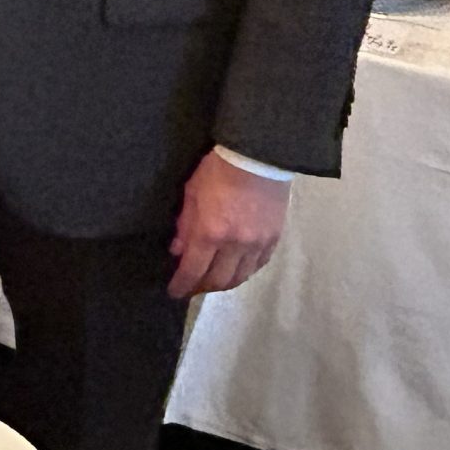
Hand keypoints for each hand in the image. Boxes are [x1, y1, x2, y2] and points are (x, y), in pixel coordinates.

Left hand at [167, 150, 291, 299]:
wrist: (258, 158)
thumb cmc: (218, 171)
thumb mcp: (192, 194)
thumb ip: (185, 226)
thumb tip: (178, 251)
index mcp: (210, 233)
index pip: (193, 270)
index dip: (182, 285)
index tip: (174, 292)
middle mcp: (235, 245)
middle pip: (218, 279)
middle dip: (202, 287)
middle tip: (193, 287)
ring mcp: (257, 244)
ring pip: (241, 277)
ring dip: (224, 283)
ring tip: (213, 281)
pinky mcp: (274, 238)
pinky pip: (259, 265)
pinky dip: (245, 271)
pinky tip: (237, 269)